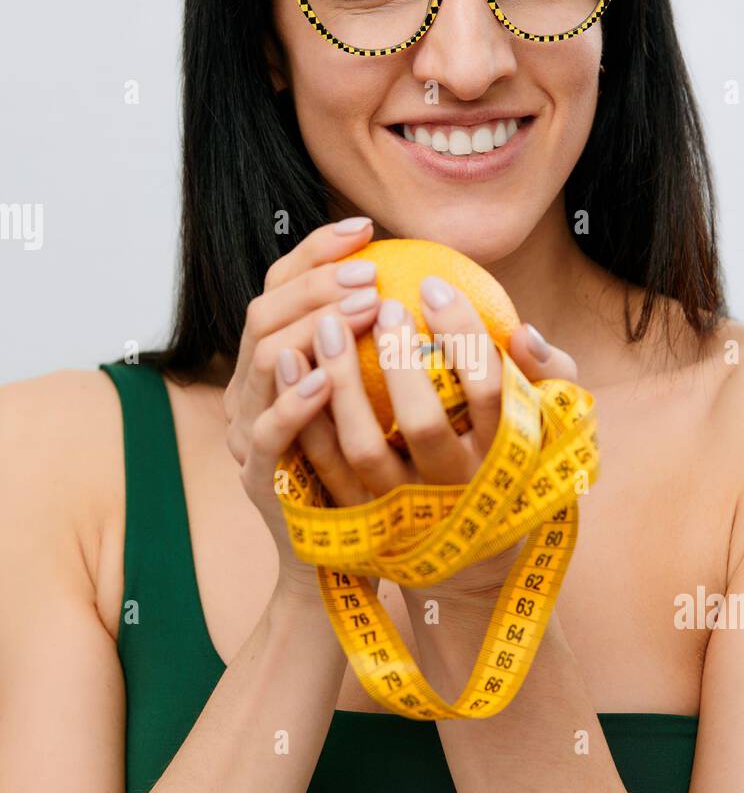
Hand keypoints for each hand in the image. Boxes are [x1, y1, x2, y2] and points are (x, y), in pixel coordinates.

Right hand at [222, 216, 381, 593]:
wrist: (350, 564)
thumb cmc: (384, 480)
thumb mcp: (391, 407)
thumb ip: (406, 353)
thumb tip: (444, 289)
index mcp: (286, 363)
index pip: (283, 286)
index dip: (316, 251)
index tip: (365, 228)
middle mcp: (257, 389)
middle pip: (266, 310)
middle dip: (316, 281)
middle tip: (372, 275)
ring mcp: (251, 431)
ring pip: (263, 359)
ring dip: (311, 326)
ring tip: (364, 310)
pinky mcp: (260, 479)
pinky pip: (270, 433)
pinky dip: (294, 401)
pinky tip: (328, 378)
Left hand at [292, 272, 578, 607]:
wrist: (471, 558)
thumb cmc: (514, 460)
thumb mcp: (551, 421)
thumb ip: (549, 373)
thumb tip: (522, 329)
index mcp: (504, 456)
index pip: (488, 390)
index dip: (462, 334)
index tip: (433, 285)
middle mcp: (454, 486)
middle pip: (423, 423)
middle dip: (399, 361)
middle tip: (380, 305)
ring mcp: (403, 508)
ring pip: (364, 448)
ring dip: (341, 384)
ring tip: (327, 325)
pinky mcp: (359, 519)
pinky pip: (325, 466)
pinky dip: (306, 416)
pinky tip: (292, 364)